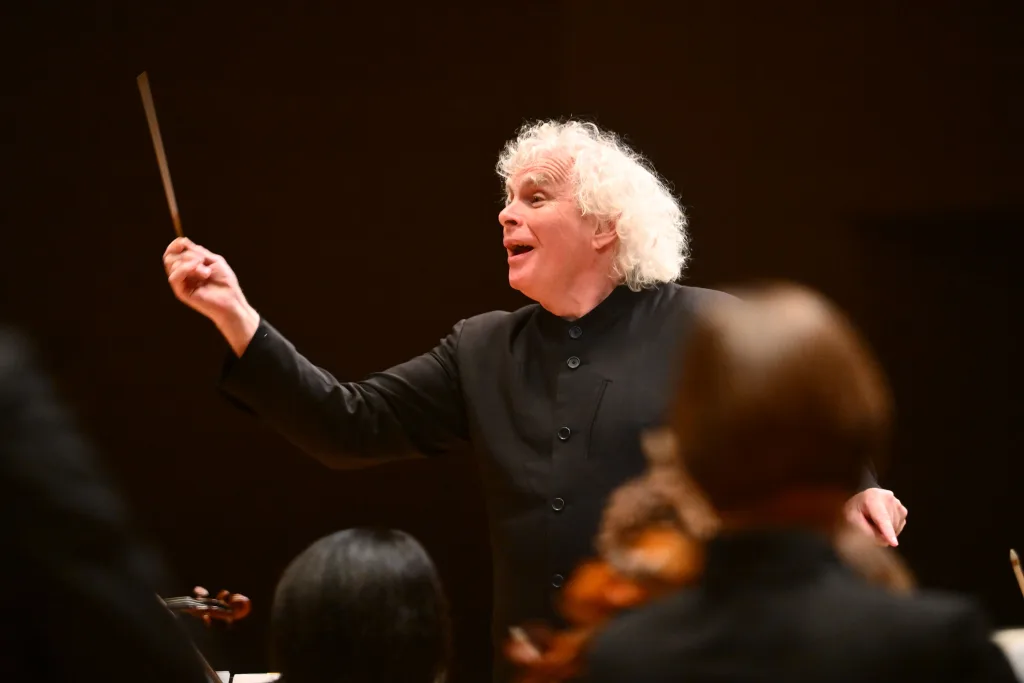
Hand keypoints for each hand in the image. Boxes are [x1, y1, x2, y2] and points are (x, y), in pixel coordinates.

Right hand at [162, 237, 259, 355]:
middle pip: (169, 257)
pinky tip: (201, 272)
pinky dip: (185, 269)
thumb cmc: (225, 282)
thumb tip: (182, 241)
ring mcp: (181, 284)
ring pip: (171, 264)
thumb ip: (198, 252)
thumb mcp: (213, 260)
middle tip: (203, 260)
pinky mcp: (181, 292)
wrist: (232, 300)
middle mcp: (182, 275)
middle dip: (187, 254)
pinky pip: (174, 277)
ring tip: (206, 272)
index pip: (172, 253)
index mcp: (188, 266)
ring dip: (191, 262)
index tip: (183, 242)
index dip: (175, 245)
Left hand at [844, 488, 907, 546]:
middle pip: (890, 525)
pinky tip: (883, 523)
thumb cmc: (854, 510)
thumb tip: (886, 541)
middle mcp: (888, 497)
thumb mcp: (853, 520)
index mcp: (872, 497)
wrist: (860, 502)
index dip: (888, 531)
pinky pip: (900, 525)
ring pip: (896, 527)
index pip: (882, 517)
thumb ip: (867, 531)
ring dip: (886, 531)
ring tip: (874, 523)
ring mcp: (897, 503)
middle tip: (868, 526)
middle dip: (881, 532)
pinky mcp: (902, 509)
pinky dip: (892, 529)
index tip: (894, 543)